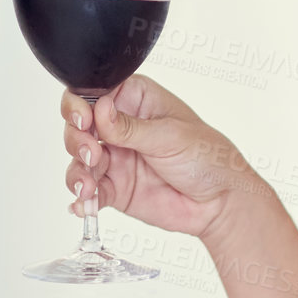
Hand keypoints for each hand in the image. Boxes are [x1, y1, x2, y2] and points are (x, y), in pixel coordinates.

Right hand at [62, 73, 269, 240]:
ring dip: (78, 172)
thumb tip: (99, 110)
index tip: (84, 120)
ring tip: (89, 186)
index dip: (80, 104)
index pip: (94, 92)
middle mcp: (119, 127)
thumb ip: (130, 128)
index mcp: (135, 100)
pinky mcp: (114, 188)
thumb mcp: (170, 136)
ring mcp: (114, 158)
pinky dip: (81, 199)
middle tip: (92, 153)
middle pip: (78, 125)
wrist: (221, 203)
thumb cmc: (207, 158)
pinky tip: (83, 205)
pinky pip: (88, 191)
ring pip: (78, 159)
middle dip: (77, 139)